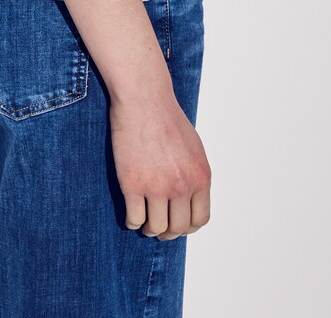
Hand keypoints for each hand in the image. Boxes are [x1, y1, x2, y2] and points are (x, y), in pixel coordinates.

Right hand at [109, 87, 210, 238]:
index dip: (187, 227)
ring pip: (155, 228)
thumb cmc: (166, 118)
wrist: (144, 99)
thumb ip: (194, 175)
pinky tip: (130, 213)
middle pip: (178, 228)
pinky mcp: (132, 184)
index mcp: (200, 177)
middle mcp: (182, 186)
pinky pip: (134, 219)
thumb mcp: (193, 148)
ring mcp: (157, 186)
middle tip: (158, 227)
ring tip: (143, 221)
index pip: (200, 219)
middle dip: (168, 231)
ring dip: (149, 229)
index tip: (177, 224)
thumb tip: (189, 199)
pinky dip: (132, 221)